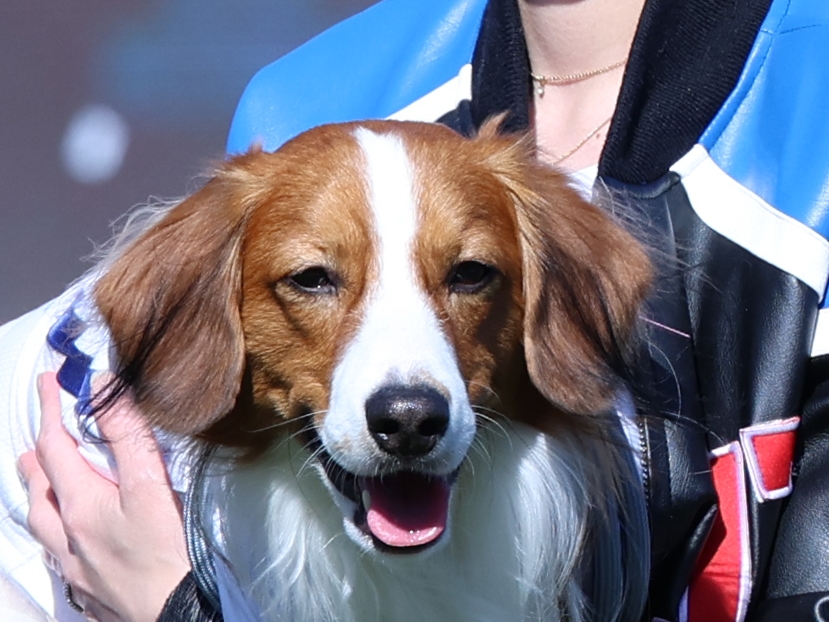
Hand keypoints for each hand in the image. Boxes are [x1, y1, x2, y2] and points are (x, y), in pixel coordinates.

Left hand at [17, 372, 190, 621]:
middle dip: (37, 453)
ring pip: (40, 522)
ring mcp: (73, 565)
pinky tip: (67, 535)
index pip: (54, 445)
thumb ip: (127, 434)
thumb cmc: (167, 554)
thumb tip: (103, 388)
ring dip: (39, 493)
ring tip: (43, 480)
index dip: (49, 409)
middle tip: (42, 433)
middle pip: (38, 487)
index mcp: (79, 504)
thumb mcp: (150, 485)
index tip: (46, 381)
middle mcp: (66, 535)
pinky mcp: (86, 587)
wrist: (176, 615)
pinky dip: (53, 529)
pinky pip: (55, 551)